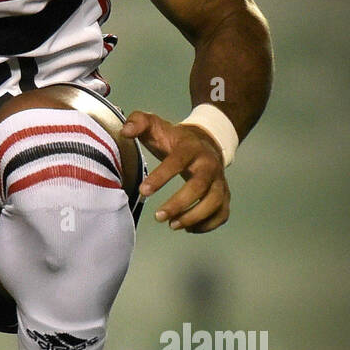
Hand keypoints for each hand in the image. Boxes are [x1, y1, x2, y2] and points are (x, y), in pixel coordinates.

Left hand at [120, 110, 229, 232]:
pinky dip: (207, 225)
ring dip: (194, 217)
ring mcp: (220, 180)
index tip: (143, 192)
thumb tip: (125, 131)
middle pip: (200, 186)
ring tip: (172, 225)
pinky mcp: (224, 194)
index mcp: (191, 147)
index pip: (178, 162)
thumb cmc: (173, 139)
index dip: (161, 177)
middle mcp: (209, 164)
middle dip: (179, 204)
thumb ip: (138, 122)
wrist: (205, 142)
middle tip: (158, 217)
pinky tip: (187, 228)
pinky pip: (222, 213)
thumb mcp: (155, 125)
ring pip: (215, 202)